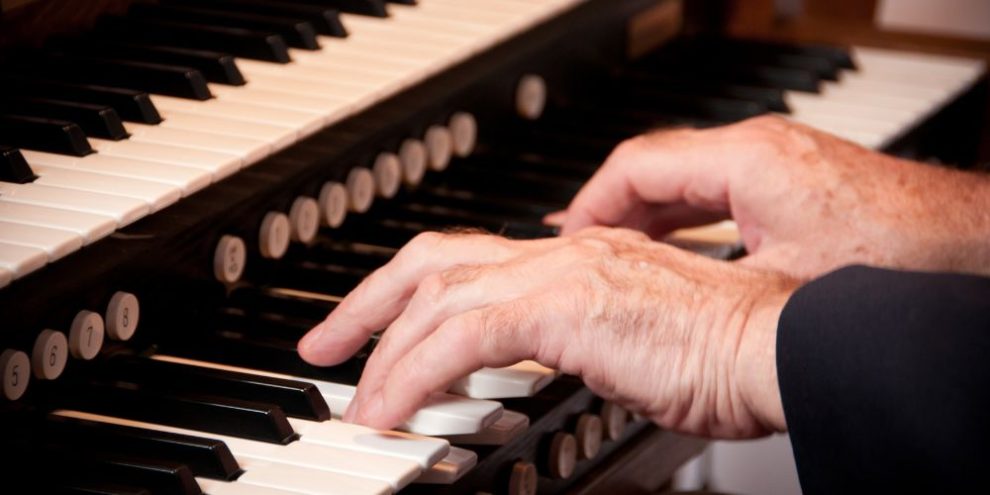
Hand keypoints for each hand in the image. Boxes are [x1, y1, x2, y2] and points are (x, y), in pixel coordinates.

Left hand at [298, 228, 796, 437]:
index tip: (377, 331)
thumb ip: (577, 344)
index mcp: (577, 255)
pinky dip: (414, 375)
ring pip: (435, 299)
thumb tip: (538, 367)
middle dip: (368, 303)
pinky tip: (392, 411)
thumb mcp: (631, 345)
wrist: (777, 346)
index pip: (469, 261)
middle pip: (433, 261)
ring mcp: (560, 274)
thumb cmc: (727, 354)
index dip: (411, 293)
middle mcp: (561, 252)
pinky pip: (460, 340)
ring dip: (383, 352)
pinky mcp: (562, 310)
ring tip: (356, 400)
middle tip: (327, 344)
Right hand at [558, 115, 989, 277]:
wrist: (965, 246)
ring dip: (645, 211)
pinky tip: (673, 245)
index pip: (636, 166)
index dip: (591, 203)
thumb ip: (705, 286)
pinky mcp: (791, 180)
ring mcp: (775, 161)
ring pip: (684, 175)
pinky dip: (682, 215)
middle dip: (611, 206)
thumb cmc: (893, 256)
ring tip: (612, 248)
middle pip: (654, 165)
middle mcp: (756, 149)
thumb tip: (651, 307)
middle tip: (579, 244)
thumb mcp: (777, 287)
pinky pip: (713, 188)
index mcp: (744, 162)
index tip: (569, 237)